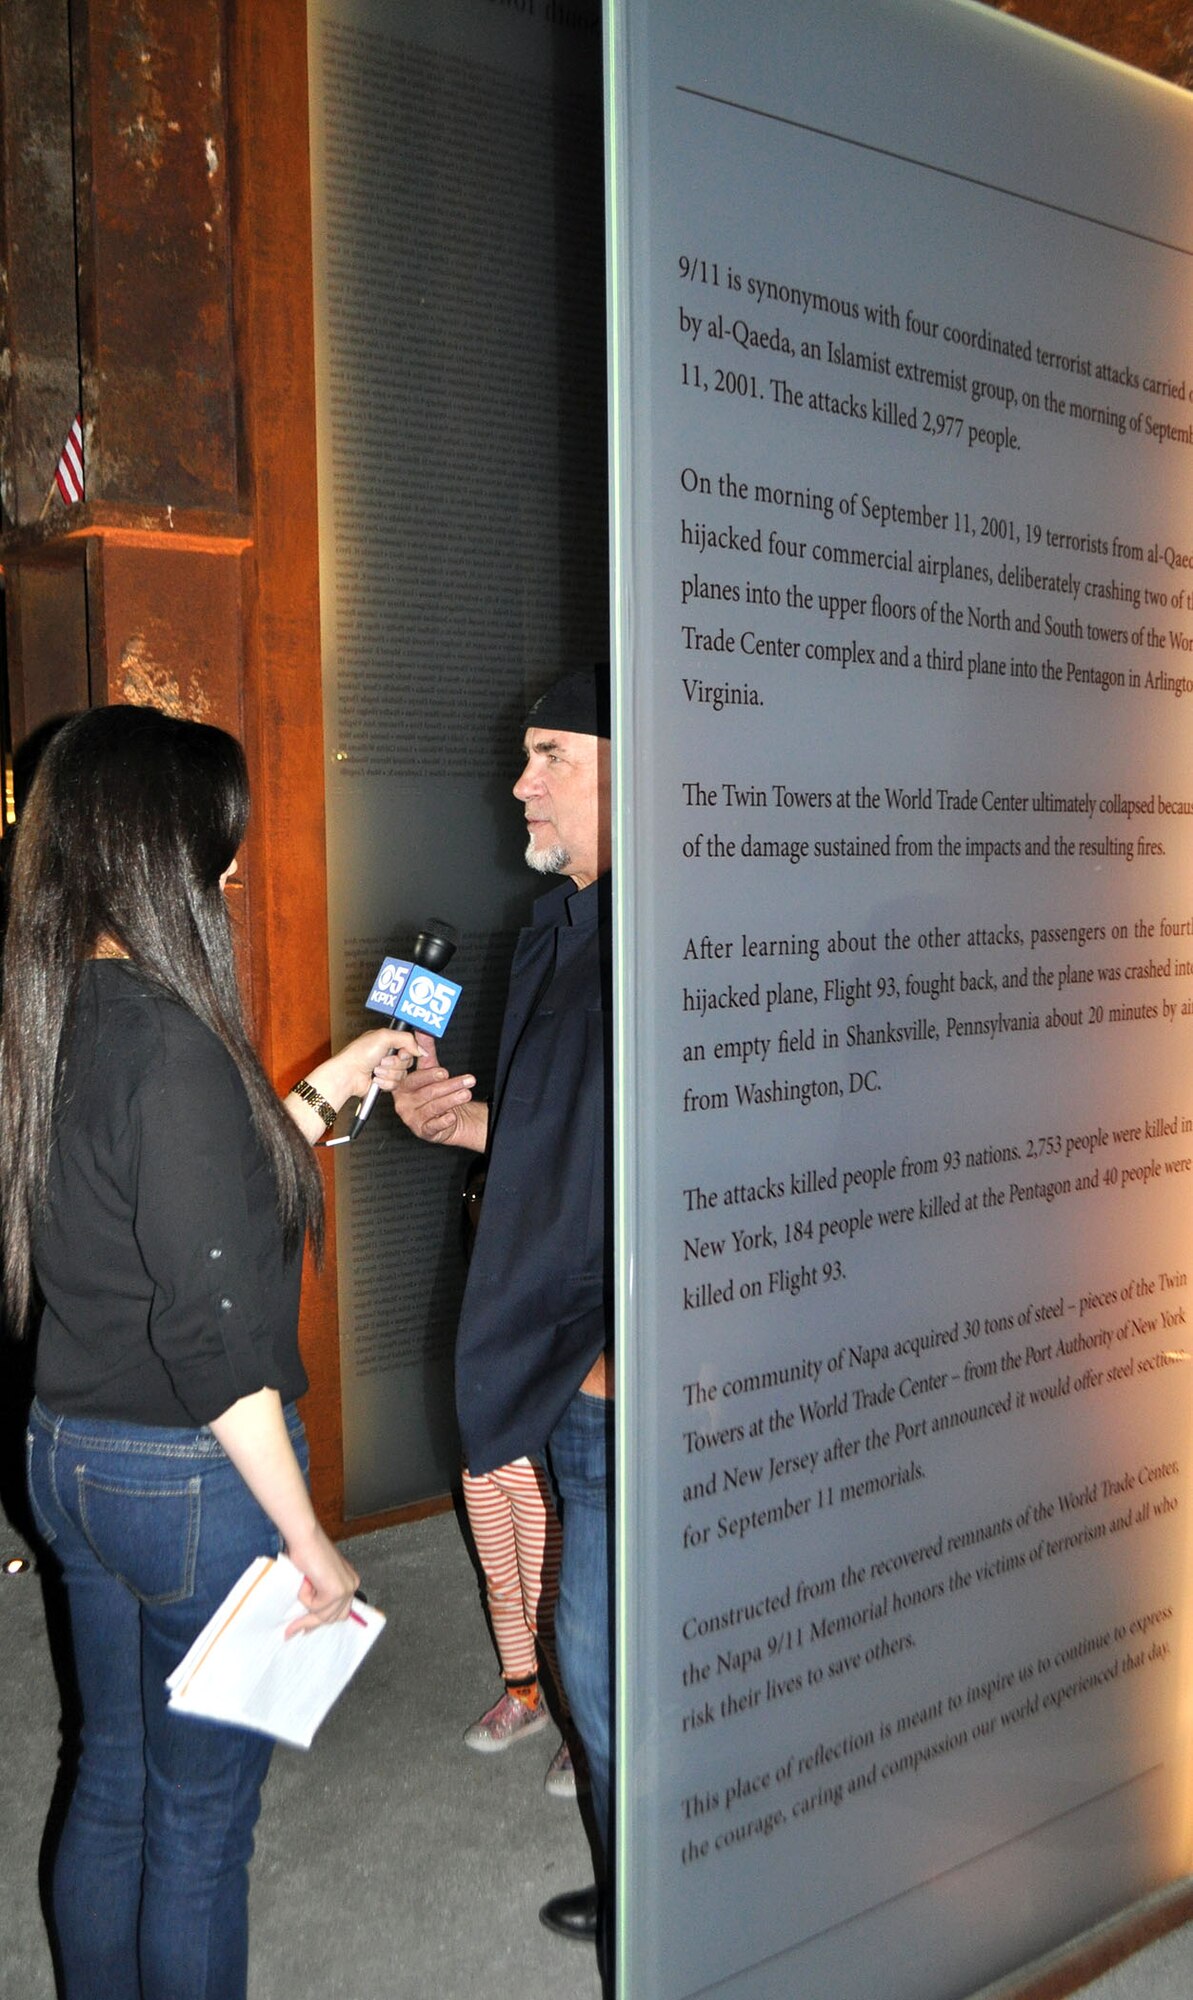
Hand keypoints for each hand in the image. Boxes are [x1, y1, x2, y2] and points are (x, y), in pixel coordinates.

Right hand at [284, 1526, 360, 1637]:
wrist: (305, 1537)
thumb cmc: (307, 1551)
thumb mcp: (316, 1577)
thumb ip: (319, 1593)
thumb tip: (308, 1616)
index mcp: (349, 1580)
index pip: (341, 1610)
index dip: (323, 1619)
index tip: (306, 1629)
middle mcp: (351, 1584)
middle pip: (334, 1617)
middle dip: (312, 1622)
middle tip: (293, 1628)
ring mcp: (345, 1588)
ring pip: (323, 1616)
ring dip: (307, 1607)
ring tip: (299, 1590)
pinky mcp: (335, 1591)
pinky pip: (314, 1607)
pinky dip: (305, 1596)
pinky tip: (306, 1579)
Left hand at [329, 1027, 419, 1103]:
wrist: (348, 1074)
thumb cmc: (359, 1054)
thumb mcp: (385, 1037)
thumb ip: (407, 1039)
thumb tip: (421, 1049)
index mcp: (388, 1041)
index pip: (409, 1047)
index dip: (407, 1052)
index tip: (400, 1052)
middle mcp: (388, 1055)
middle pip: (407, 1062)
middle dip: (394, 1063)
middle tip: (382, 1060)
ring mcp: (386, 1070)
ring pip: (402, 1075)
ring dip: (388, 1073)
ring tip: (375, 1069)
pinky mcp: (384, 1083)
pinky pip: (395, 1085)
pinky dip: (385, 1082)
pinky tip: (374, 1078)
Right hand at [391, 1031, 487, 1149]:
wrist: (445, 1118)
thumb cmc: (434, 1093)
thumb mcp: (430, 1070)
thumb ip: (425, 1051)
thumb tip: (422, 1030)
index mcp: (402, 1087)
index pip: (414, 1079)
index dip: (429, 1075)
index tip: (444, 1071)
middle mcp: (404, 1103)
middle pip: (427, 1092)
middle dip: (449, 1086)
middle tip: (467, 1080)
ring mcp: (412, 1118)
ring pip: (433, 1107)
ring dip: (452, 1099)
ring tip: (466, 1093)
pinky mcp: (423, 1131)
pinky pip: (434, 1126)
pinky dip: (444, 1121)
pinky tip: (452, 1116)